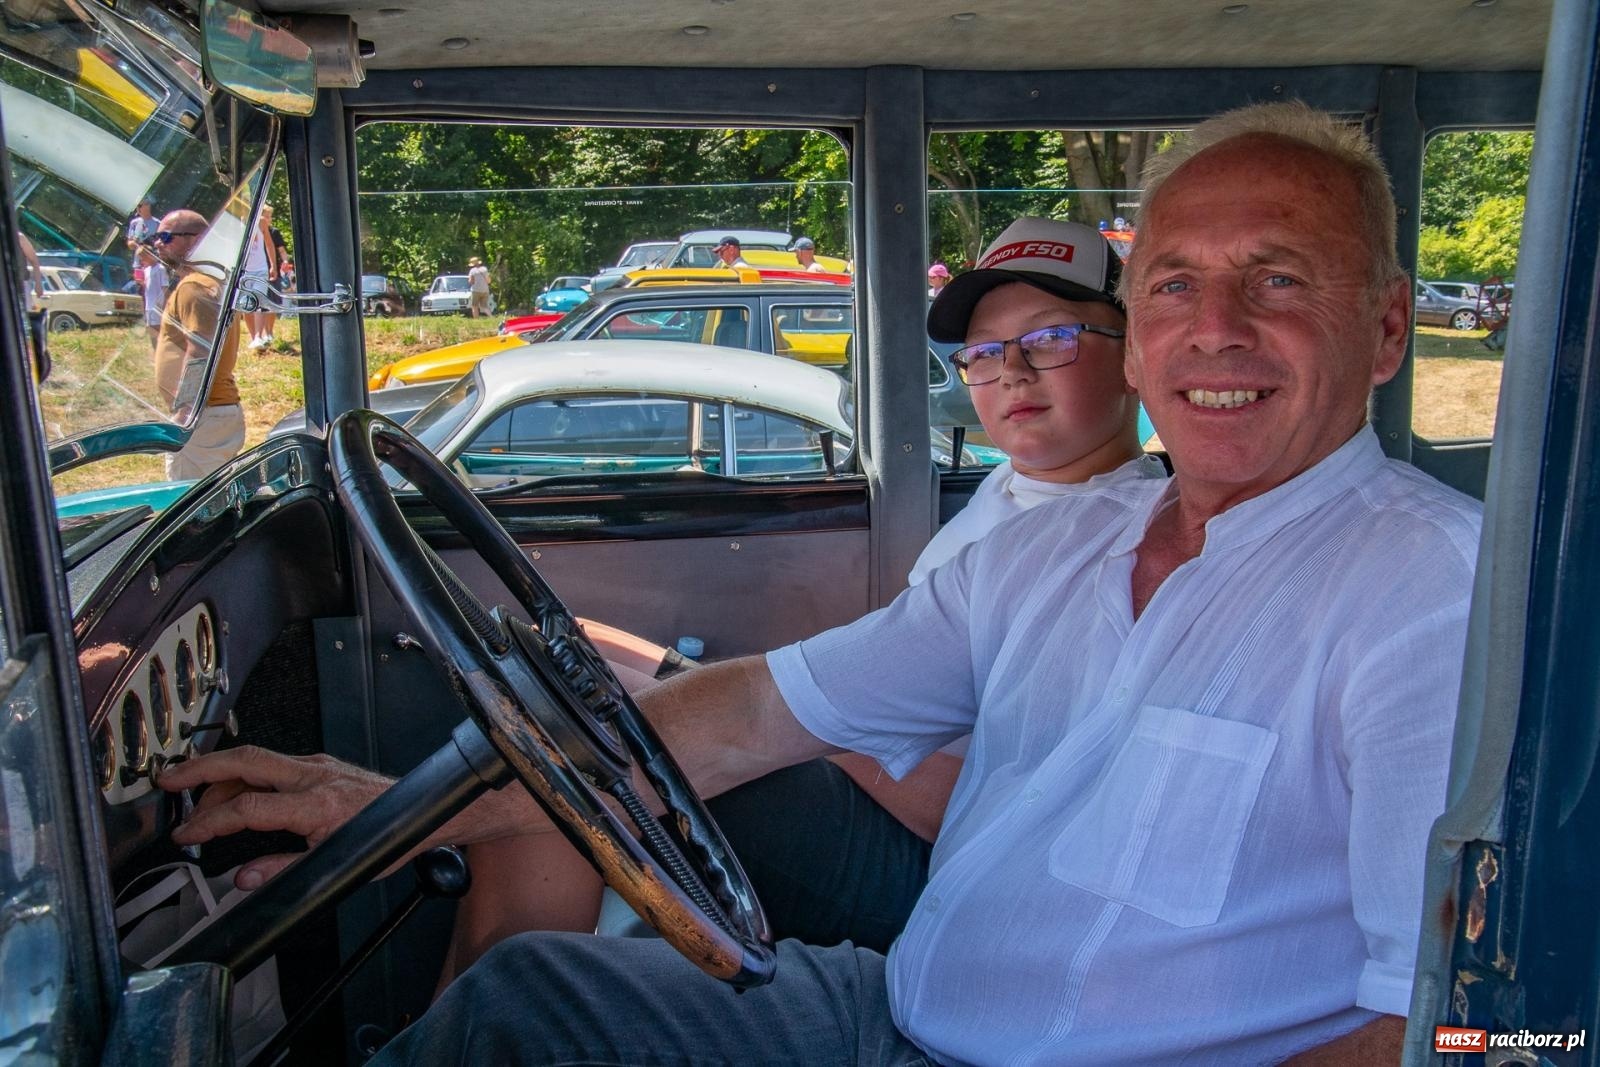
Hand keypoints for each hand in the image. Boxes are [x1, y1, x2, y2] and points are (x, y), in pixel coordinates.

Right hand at [157, 746, 393, 889]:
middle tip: (168, 781)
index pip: (248, 808)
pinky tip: (234, 789)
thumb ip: (284, 871)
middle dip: (201, 768)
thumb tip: (243, 879)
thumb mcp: (335, 866)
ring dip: (221, 774)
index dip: (211, 823)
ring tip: (196, 799)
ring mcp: (318, 765)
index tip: (187, 835)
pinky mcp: (321, 764)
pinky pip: (273, 763)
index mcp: (316, 804)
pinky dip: (245, 773)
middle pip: (246, 760)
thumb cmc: (387, 839)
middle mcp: (314, 776)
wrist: (425, 812)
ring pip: (258, 759)